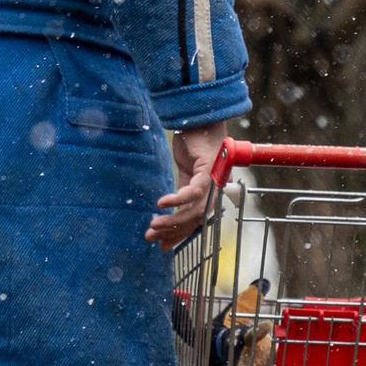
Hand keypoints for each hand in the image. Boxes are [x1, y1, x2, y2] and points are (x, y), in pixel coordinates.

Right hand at [148, 120, 227, 247]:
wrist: (200, 120)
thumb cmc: (193, 145)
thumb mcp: (186, 173)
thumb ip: (182, 192)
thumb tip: (167, 211)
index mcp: (208, 194)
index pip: (194, 222)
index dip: (178, 235)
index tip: (162, 245)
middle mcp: (214, 192)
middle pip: (194, 221)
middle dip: (172, 232)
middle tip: (151, 237)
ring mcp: (213, 183)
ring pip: (194, 211)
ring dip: (172, 221)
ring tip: (153, 225)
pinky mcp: (209, 171)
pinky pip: (194, 192)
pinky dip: (177, 200)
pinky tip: (161, 204)